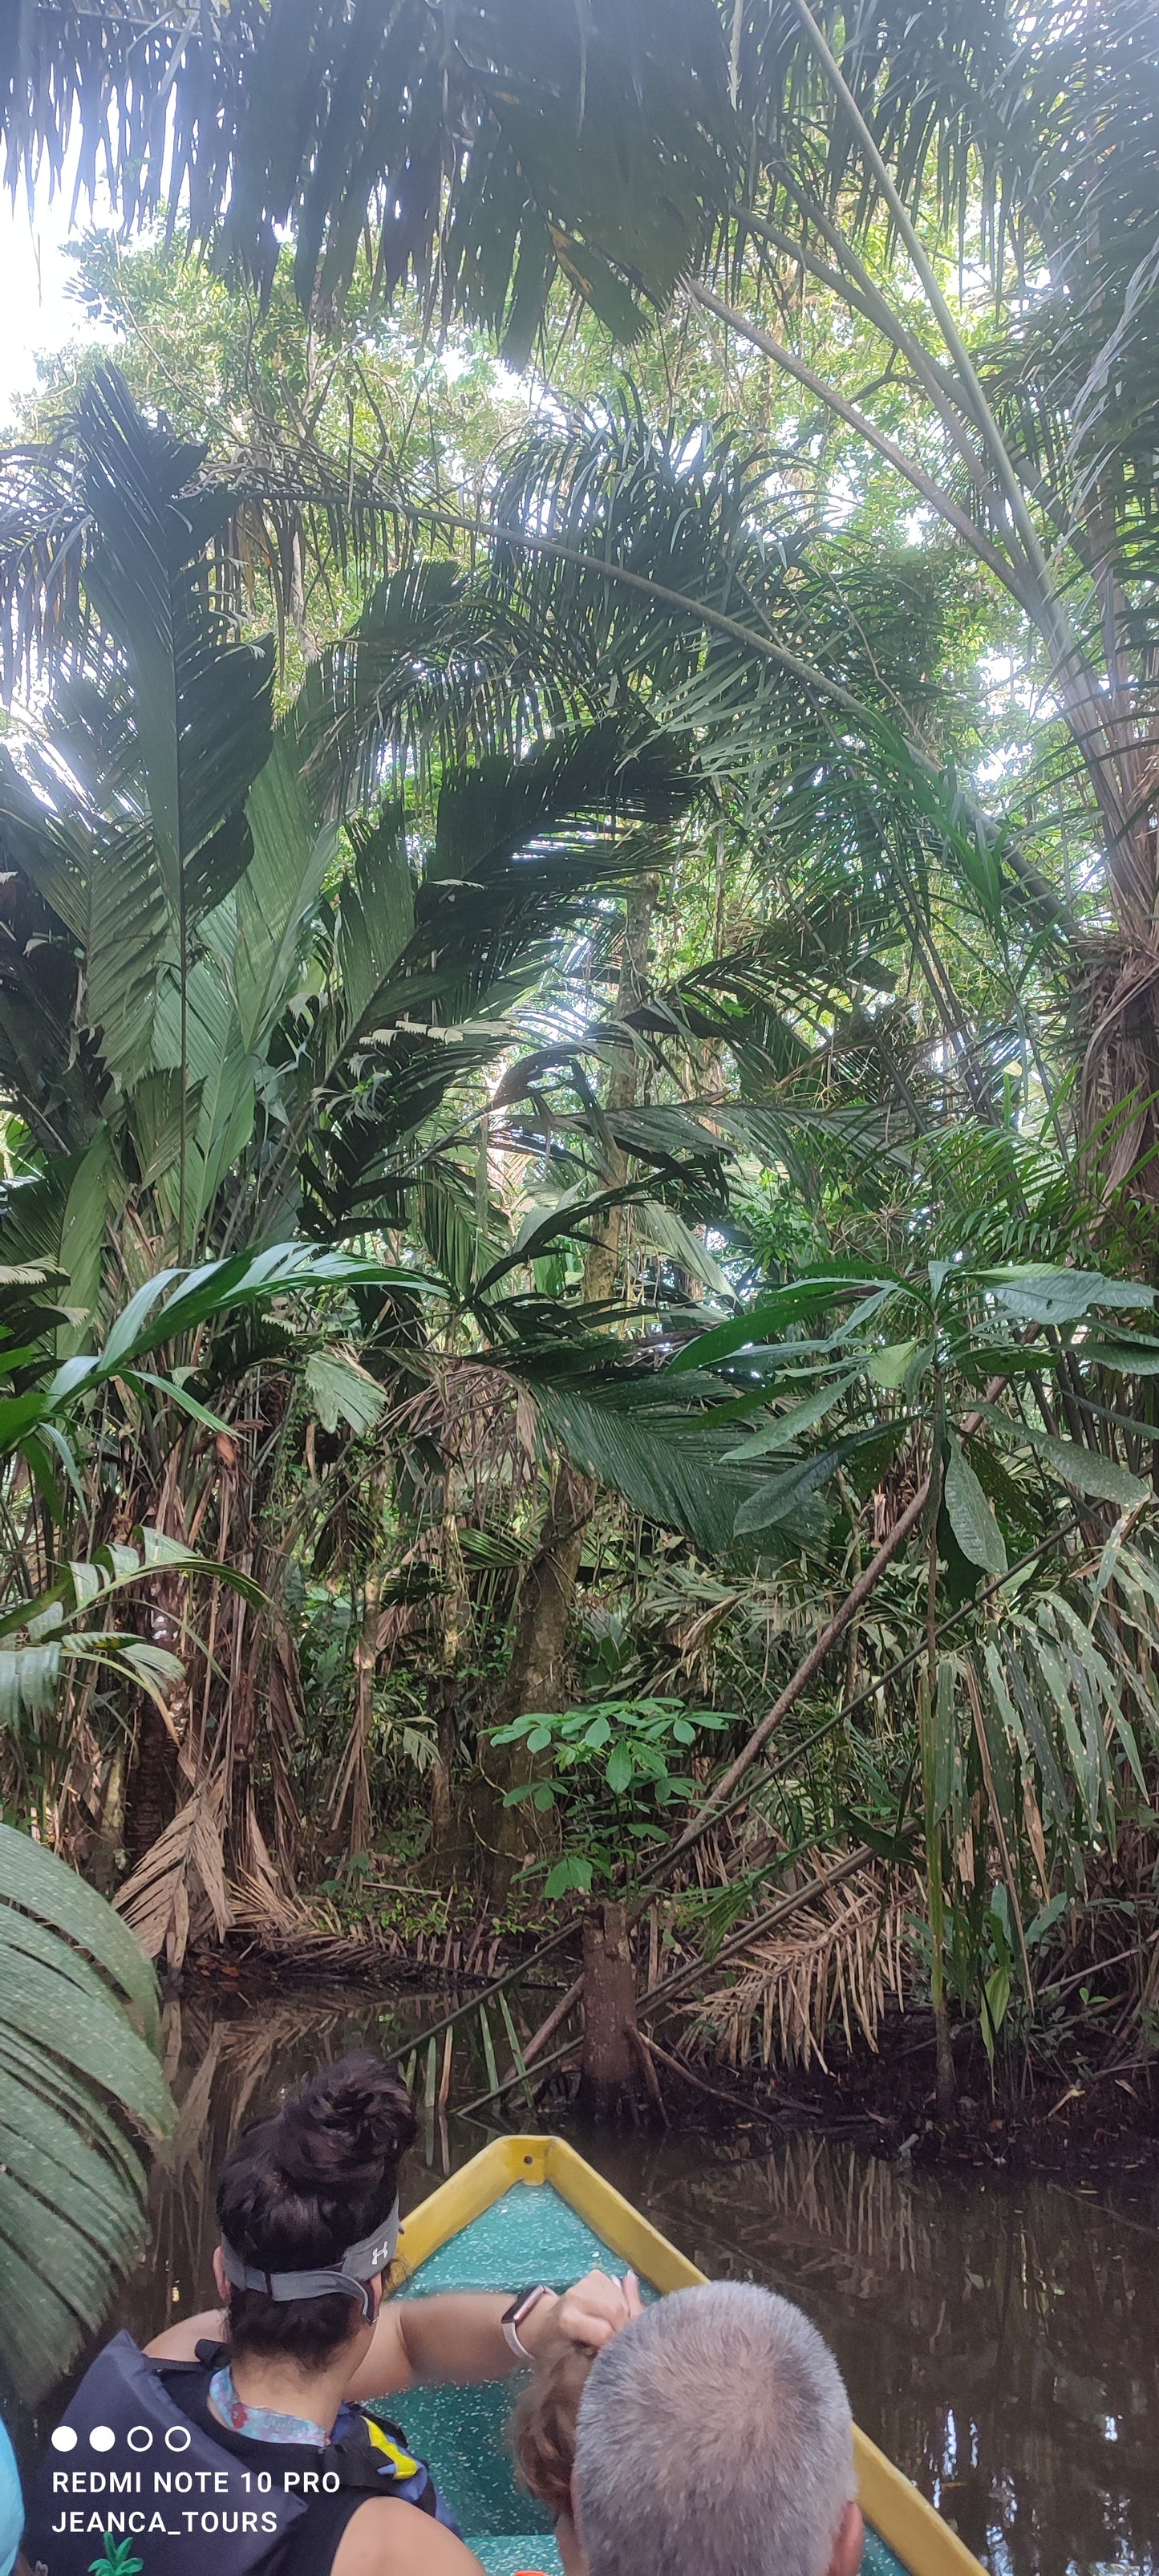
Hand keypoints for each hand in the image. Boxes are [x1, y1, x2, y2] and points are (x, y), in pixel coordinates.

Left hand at [524, 2266, 642, 2358]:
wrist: (547, 2321)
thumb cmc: (560, 2344)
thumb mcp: (577, 2355)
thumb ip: (601, 2345)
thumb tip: (617, 2341)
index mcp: (567, 2319)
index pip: (604, 2331)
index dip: (614, 2343)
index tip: (614, 2352)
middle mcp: (576, 2296)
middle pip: (615, 2311)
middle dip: (623, 2328)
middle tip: (620, 2340)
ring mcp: (586, 2282)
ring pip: (620, 2299)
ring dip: (624, 2315)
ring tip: (615, 2328)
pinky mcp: (595, 2275)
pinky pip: (618, 2290)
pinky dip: (621, 2303)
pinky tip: (613, 2313)